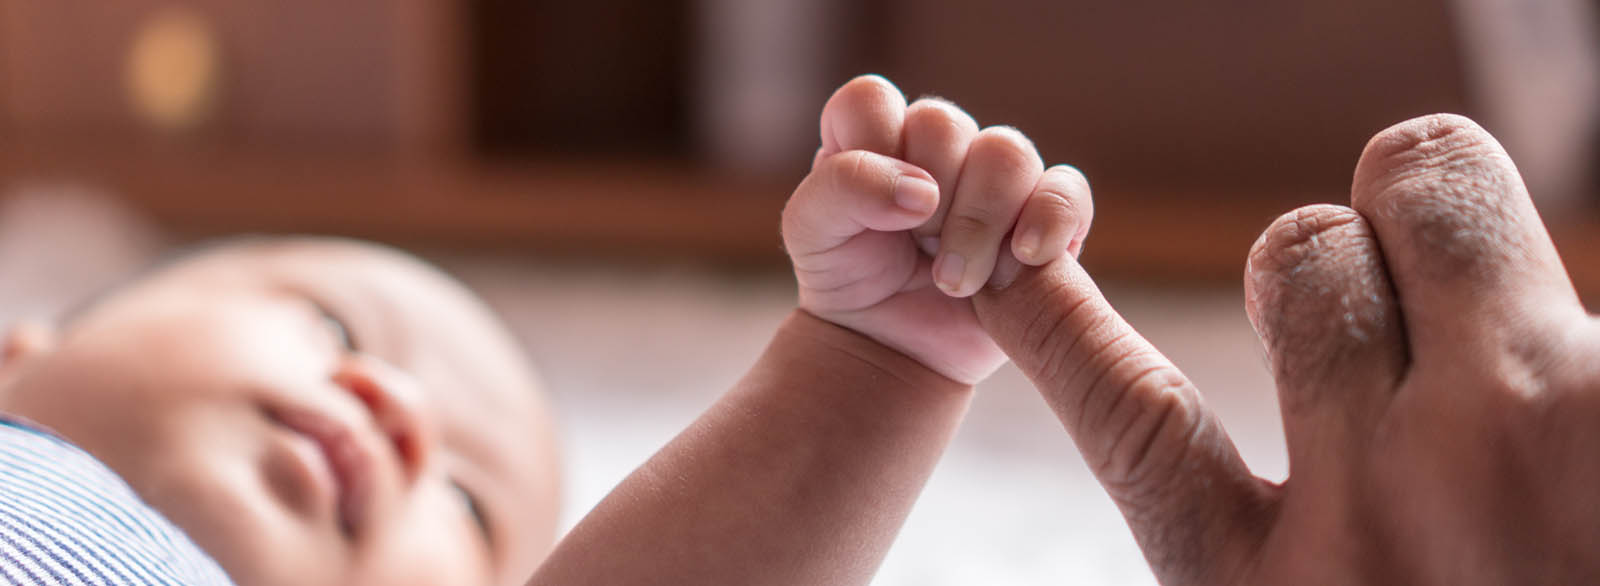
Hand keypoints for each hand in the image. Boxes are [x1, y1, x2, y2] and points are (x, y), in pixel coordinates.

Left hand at [783, 75, 1090, 383]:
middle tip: (914, 249)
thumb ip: (844, 188)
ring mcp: (994, 179)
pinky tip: (1021, 258)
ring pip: (1008, 154)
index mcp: (875, 134)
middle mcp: (938, 146)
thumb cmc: (847, 279)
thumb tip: (923, 191)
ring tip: (952, 281)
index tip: (870, 207)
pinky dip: (1049, 219)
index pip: (873, 100)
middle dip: (924, 198)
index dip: (871, 149)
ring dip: (977, 223)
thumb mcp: (810, 233)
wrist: (888, 350)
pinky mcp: (1042, 218)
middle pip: (944, 125)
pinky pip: (1067, 191)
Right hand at [974, 114, 1599, 583]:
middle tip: (1431, 336)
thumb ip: (1304, 565)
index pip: (1128, 416)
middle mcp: (1370, 517)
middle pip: (1298, 251)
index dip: (1062, 320)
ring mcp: (1520, 449)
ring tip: (1527, 343)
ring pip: (1431, 192)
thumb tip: (1322, 444)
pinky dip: (1596, 331)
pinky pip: (1582, 257)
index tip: (1017, 266)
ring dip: (1457, 230)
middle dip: (1352, 262)